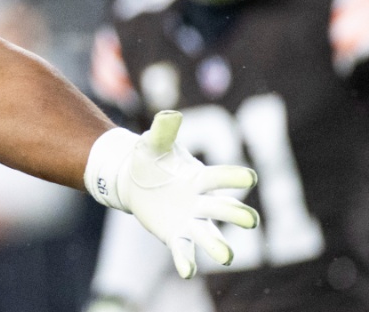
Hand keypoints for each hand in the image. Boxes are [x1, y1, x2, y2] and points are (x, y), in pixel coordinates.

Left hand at [85, 111, 258, 278]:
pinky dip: (186, 260)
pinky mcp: (176, 234)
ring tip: (226, 257)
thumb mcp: (153, 143)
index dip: (233, 176)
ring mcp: (191, 220)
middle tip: (251, 221)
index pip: (220, 177)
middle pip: (223, 208)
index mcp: (200, 177)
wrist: (135, 180)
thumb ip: (163, 131)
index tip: (249, 177)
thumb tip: (169, 114)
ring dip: (218, 245)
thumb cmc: (151, 159)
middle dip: (236, 213)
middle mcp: (202, 201)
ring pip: (209, 234)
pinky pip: (184, 249)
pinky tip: (186, 271)